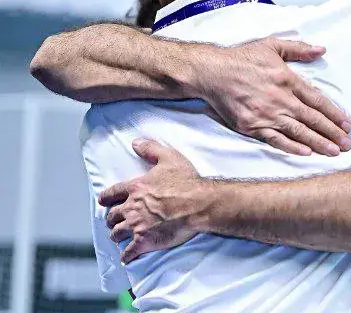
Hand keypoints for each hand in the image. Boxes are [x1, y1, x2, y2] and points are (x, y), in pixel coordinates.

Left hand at [100, 140, 205, 263]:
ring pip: (117, 233)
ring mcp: (137, 226)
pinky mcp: (145, 241)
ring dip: (116, 235)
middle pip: (113, 216)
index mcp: (135, 188)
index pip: (113, 193)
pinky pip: (129, 252)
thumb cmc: (186, 181)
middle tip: (112, 221)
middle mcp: (132, 208)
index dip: (106, 197)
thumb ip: (151, 149)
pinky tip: (126, 257)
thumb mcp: (169, 157)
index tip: (103, 201)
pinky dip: (126, 255)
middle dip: (111, 218)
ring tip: (117, 237)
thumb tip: (135, 143)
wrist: (198, 204)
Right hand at [194, 38, 350, 155]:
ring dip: (318, 143)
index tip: (347, 124)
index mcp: (288, 80)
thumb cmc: (242, 58)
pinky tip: (306, 153)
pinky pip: (276, 140)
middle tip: (347, 143)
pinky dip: (292, 147)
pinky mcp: (252, 126)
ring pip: (298, 132)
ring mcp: (266, 115)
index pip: (317, 101)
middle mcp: (281, 99)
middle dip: (332, 132)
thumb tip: (321, 49)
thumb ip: (299, 49)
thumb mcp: (272, 45)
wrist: (212, 72)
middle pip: (312, 119)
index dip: (334, 114)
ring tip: (334, 152)